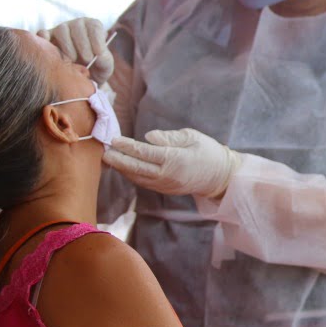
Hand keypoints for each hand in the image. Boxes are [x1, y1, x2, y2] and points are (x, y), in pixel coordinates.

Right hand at [36, 18, 113, 83]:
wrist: (80, 78)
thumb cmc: (95, 69)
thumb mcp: (105, 66)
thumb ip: (105, 60)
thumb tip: (98, 55)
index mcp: (93, 27)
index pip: (94, 26)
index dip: (97, 39)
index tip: (99, 53)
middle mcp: (77, 25)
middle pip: (77, 26)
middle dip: (83, 44)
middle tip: (87, 60)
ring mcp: (60, 30)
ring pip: (61, 30)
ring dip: (67, 45)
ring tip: (72, 60)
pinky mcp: (47, 38)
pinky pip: (42, 34)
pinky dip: (45, 40)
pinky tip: (52, 52)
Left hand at [104, 128, 240, 197]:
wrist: (221, 177)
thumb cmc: (208, 151)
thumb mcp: (192, 137)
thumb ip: (169, 137)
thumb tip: (148, 137)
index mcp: (175, 159)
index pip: (145, 152)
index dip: (127, 146)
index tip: (114, 139)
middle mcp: (168, 174)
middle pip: (136, 168)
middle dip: (118, 160)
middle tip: (103, 152)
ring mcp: (165, 184)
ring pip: (137, 177)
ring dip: (122, 169)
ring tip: (109, 158)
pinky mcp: (165, 189)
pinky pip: (143, 182)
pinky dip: (131, 175)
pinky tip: (124, 167)